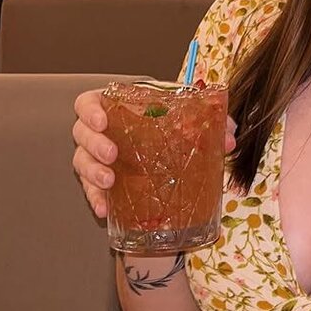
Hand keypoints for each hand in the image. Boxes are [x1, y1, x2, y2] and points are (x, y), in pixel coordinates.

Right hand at [72, 89, 237, 218]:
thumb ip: (211, 123)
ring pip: (81, 160)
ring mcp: (99, 158)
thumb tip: (229, 136)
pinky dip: (95, 198)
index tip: (102, 120)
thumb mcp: (191, 123)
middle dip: (94, 143)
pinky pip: (89, 189)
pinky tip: (104, 208)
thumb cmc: (174, 134)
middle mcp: (103, 132)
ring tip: (109, 181)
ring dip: (92, 172)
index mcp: (120, 108)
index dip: (90, 109)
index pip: (89, 102)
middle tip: (112, 154)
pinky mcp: (100, 182)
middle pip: (81, 132)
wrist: (171, 164)